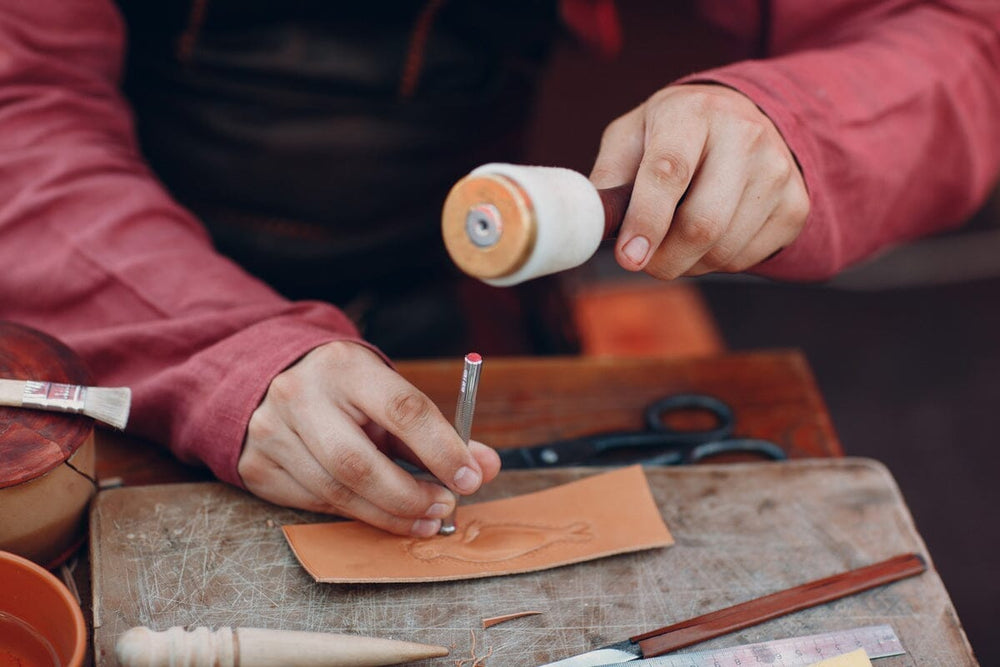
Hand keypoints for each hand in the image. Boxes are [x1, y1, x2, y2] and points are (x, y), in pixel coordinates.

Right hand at [237, 340, 500, 536]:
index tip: (471, 479)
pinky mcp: (256, 466)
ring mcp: (271, 432)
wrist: (266, 378)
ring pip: (335, 491)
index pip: (402, 409)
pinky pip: (313, 503)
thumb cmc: (344, 390)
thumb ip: (437, 432)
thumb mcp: (387, 394)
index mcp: (345, 366)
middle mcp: (300, 395)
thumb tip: (485, 467)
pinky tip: (379, 512)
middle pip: (359, 464)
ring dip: (387, 515)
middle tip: (444, 509)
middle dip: (409, 496)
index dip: (442, 450)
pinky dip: (354, 513)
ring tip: (423, 520)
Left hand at [590, 84, 809, 277]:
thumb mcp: (632, 136)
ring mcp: (777, 171)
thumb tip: (594, 223)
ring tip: (674, 240)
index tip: (629, 257)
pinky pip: (744, 259)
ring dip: (686, 262)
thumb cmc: (672, 135)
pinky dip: (714, 263)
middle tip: (641, 261)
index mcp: (693, 112)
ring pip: (722, 249)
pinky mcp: (795, 206)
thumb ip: (609, 177)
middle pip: (702, 224)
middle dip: (663, 258)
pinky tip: (708, 237)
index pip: (670, 172)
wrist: (746, 122)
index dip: (647, 220)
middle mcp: (745, 136)